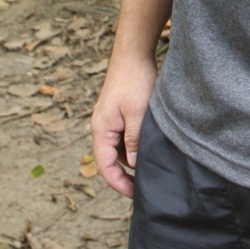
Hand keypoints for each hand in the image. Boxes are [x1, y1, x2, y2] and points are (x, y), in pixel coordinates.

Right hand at [90, 53, 157, 197]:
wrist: (133, 53)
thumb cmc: (135, 81)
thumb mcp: (138, 114)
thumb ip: (134, 142)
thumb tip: (132, 166)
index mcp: (101, 129)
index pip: (105, 167)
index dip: (119, 184)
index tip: (136, 195)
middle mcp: (101, 127)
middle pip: (108, 160)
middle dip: (124, 176)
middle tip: (144, 187)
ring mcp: (108, 120)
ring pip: (116, 149)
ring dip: (129, 161)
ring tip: (148, 169)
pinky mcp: (116, 113)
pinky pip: (121, 137)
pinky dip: (131, 147)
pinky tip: (146, 148)